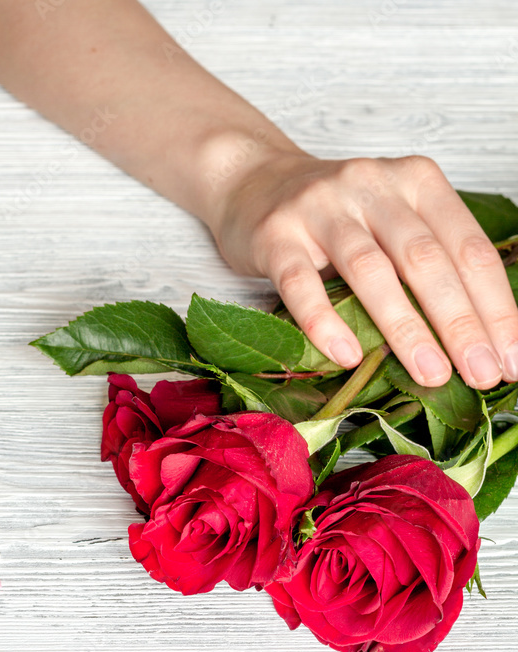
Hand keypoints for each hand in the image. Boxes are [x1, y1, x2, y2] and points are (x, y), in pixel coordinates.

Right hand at [210, 150, 517, 388]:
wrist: (253, 183)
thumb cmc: (335, 218)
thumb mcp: (393, 222)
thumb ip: (430, 263)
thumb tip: (480, 341)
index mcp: (417, 182)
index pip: (468, 248)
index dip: (495, 307)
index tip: (511, 359)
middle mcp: (373, 186)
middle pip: (426, 259)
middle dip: (461, 322)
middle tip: (482, 373)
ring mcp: (321, 208)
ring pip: (371, 270)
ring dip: (406, 328)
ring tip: (431, 374)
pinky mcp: (275, 235)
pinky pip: (301, 283)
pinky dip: (325, 322)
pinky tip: (349, 357)